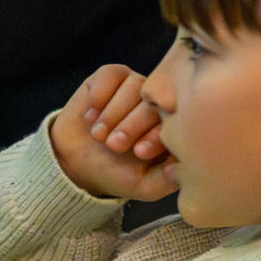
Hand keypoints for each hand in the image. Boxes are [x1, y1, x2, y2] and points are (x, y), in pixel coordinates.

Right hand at [48, 64, 175, 201]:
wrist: (76, 164)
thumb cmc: (116, 173)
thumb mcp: (145, 186)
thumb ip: (168, 179)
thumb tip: (184, 164)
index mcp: (171, 125)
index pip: (176, 119)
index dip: (157, 135)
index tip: (140, 152)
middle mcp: (156, 102)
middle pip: (154, 101)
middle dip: (132, 125)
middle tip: (114, 145)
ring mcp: (135, 87)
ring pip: (134, 86)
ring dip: (113, 113)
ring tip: (99, 135)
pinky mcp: (111, 77)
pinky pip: (111, 74)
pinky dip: (99, 95)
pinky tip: (90, 116)